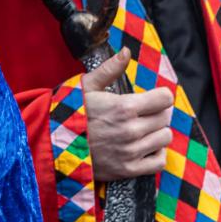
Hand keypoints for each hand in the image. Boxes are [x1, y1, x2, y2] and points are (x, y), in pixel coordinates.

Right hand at [82, 47, 174, 180]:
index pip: (165, 99)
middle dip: (157, 113)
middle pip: (165, 118)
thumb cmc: (71, 113)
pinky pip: (159, 161)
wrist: (55, 146)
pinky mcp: (128, 170)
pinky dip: (156, 153)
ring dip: (157, 132)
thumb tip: (126, 51)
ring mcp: (131, 152)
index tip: (154, 98)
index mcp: (124, 107)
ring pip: (164, 138)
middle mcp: (131, 130)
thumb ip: (110, 69)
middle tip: (144, 114)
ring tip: (143, 130)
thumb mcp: (87, 86)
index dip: (161, 96)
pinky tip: (145, 147)